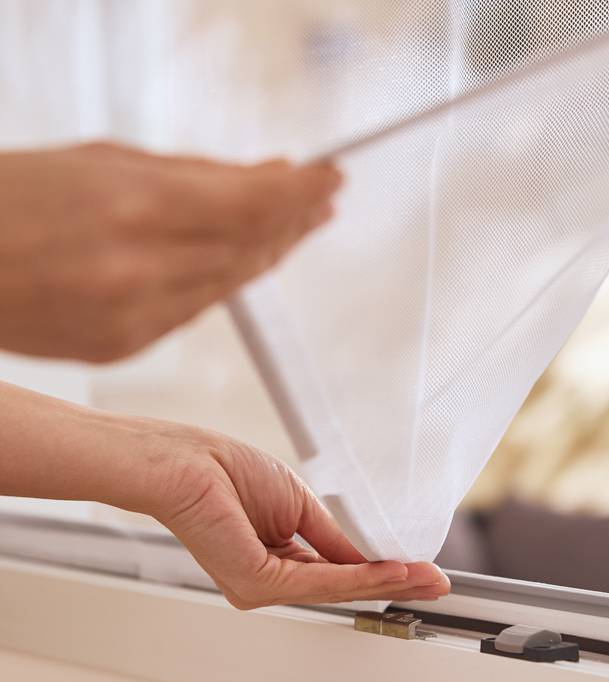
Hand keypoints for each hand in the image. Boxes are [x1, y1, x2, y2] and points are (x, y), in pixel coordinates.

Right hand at [0, 142, 340, 361]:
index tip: (331, 176)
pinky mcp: (123, 348)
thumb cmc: (7, 199)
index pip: (252, 205)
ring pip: (229, 283)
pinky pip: (194, 310)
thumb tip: (270, 179)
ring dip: (268, 250)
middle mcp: (138, 270)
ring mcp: (132, 317)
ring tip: (296, 222)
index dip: (301, 192)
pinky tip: (240, 258)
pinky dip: (222, 280)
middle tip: (322, 198)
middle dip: (294, 220)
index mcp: (130, 207)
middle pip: (250, 248)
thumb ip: (193, 174)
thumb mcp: (99, 161)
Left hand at [146, 426, 451, 608]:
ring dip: (387, 581)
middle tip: (436, 583)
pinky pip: (320, 582)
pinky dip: (360, 576)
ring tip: (425, 577)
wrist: (185, 461)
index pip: (339, 573)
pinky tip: (391, 571)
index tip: (421, 570)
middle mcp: (268, 582)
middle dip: (395, 582)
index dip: (383, 571)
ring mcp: (260, 588)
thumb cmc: (227, 472)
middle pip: (344, 587)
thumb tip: (374, 555)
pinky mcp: (256, 583)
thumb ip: (335, 538)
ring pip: (338, 588)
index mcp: (278, 561)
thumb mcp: (300, 505)